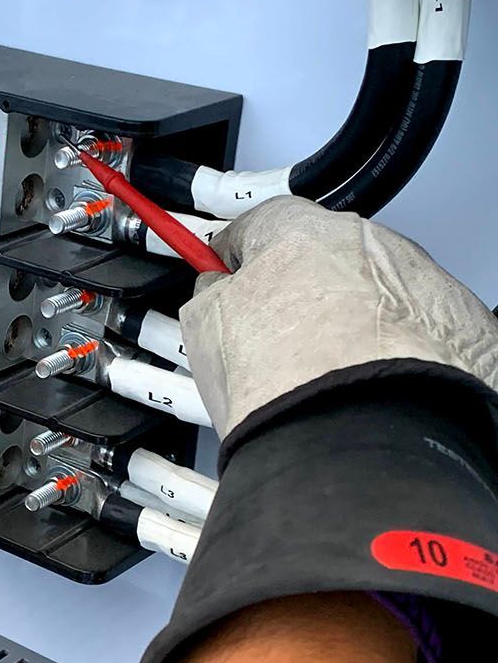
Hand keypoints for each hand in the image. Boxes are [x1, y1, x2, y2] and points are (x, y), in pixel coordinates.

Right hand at [180, 195, 497, 439]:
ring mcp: (417, 279)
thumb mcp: (205, 328)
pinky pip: (415, 329)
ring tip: (319, 376)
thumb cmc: (283, 382)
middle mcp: (364, 240)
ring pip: (372, 293)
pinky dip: (393, 351)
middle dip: (297, 290)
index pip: (256, 226)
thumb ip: (209, 293)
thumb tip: (213, 291)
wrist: (351, 436)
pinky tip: (363, 387)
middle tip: (272, 341)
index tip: (225, 277)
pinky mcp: (458, 324)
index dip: (235, 259)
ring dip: (349, 322)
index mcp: (297, 228)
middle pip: (321, 257)